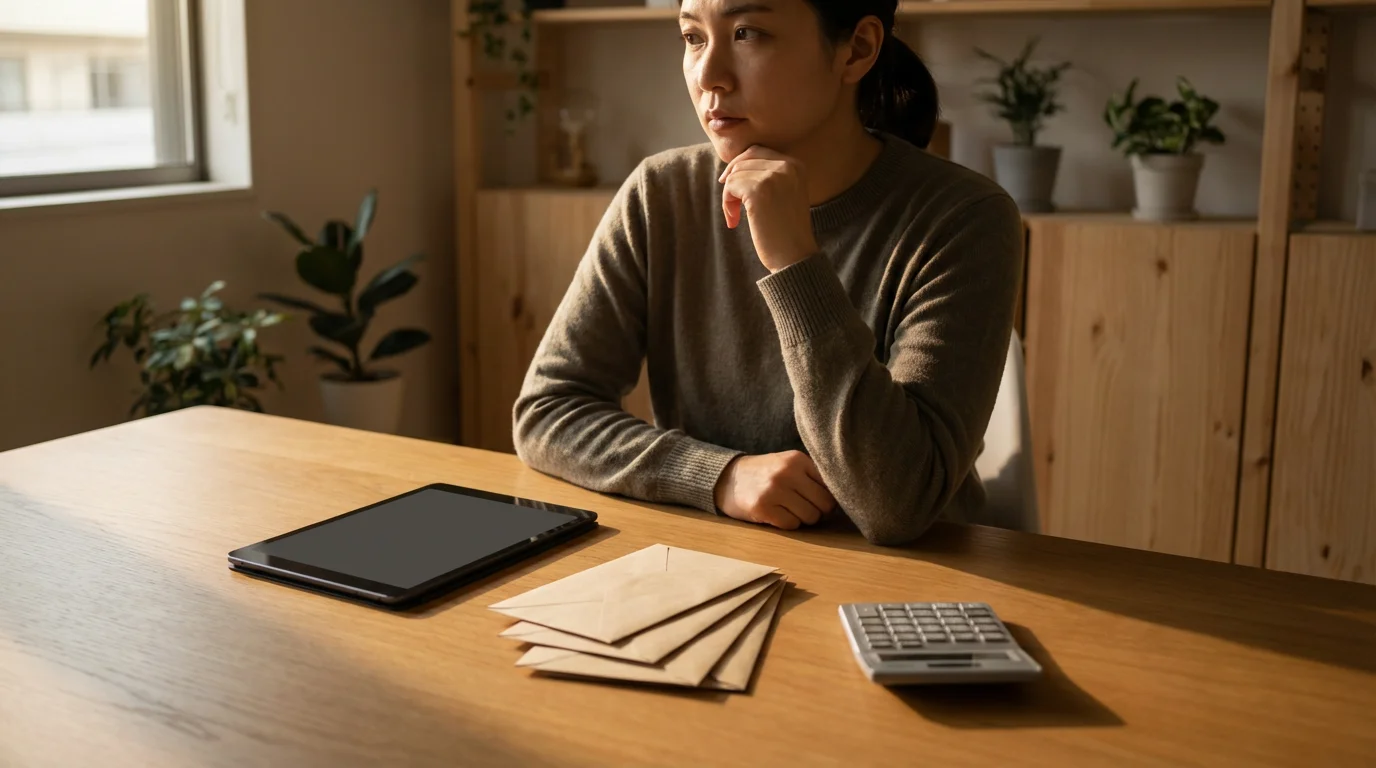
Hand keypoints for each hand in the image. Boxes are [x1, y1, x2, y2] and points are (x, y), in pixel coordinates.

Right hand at [714, 451, 836, 529]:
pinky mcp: (763, 508)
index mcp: (797, 459)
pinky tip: (776, 515)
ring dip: (803, 519)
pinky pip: (792, 525)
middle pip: (824, 504)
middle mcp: (787, 472)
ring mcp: (774, 490)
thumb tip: (844, 496)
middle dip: (818, 511)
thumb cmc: (764, 474)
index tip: (817, 499)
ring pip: (810, 517)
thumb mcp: (787, 464)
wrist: (726, 479)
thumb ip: (812, 475)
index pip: (830, 485)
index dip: (827, 497)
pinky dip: (788, 524)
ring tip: (789, 510)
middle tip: (804, 508)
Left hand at [718, 146, 818, 271]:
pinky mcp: (759, 191)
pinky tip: (734, 221)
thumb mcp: (783, 194)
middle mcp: (787, 166)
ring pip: (734, 174)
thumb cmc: (784, 231)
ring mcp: (773, 177)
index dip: (740, 168)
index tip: (734, 190)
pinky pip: (730, 187)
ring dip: (729, 196)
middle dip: (732, 179)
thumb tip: (732, 167)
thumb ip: (766, 176)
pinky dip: (727, 204)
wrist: (794, 257)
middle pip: (744, 160)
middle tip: (732, 203)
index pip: (757, 152)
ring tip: (735, 216)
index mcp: (795, 165)